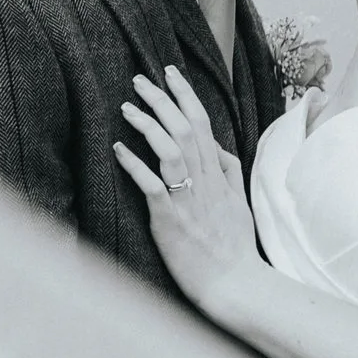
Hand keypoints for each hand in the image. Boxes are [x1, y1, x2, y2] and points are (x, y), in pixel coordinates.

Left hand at [113, 66, 257, 313]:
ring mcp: (188, 200)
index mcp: (218, 175)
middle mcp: (205, 182)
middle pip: (185, 129)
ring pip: (171, 150)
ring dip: (148, 125)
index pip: (203, 124)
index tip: (170, 73)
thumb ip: (230, 173)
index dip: (185, 95)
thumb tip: (220, 148)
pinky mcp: (171, 220)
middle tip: (139, 79)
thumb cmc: (234, 248)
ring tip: (127, 107)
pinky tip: (118, 148)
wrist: (235, 284)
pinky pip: (153, 186)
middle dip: (162, 100)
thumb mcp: (239, 204)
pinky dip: (135, 165)